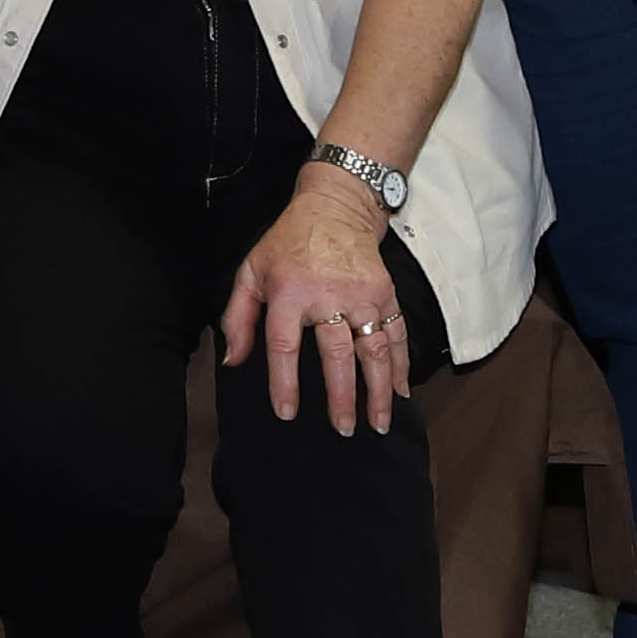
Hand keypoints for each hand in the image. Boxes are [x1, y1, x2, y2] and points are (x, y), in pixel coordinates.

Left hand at [221, 181, 408, 435]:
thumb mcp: (250, 271)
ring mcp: (363, 294)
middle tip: (342, 430)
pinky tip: (401, 392)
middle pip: (337, 353)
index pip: (284, 345)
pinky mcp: (386, 293)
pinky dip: (402, 366)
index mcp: (289, 292)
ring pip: (375, 349)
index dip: (284, 382)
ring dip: (379, 390)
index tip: (287, 414)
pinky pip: (398, 334)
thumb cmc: (286, 245)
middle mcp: (328, 295)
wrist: (336, 207)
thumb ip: (237, 318)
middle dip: (341, 396)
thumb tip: (234, 362)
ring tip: (379, 423)